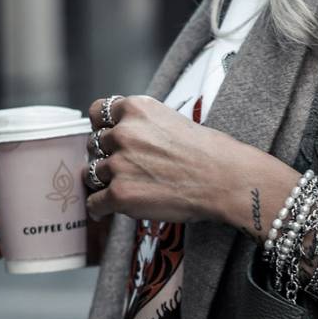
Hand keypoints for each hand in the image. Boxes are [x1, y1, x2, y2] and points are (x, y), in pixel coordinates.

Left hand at [84, 93, 246, 224]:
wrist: (225, 180)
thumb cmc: (209, 152)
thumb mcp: (171, 119)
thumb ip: (142, 124)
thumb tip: (121, 135)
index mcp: (135, 108)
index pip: (97, 113)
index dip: (103, 128)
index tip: (110, 140)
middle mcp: (123, 132)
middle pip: (94, 144)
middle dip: (105, 156)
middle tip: (125, 168)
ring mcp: (119, 164)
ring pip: (91, 173)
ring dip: (104, 181)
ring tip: (124, 188)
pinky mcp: (120, 194)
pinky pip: (94, 203)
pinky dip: (99, 208)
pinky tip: (108, 210)